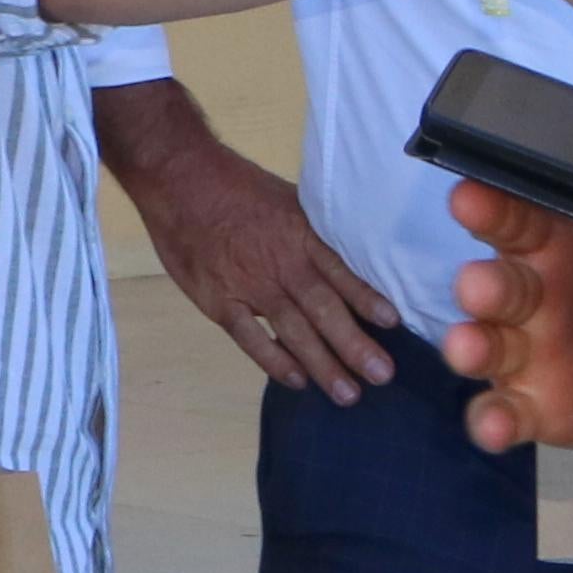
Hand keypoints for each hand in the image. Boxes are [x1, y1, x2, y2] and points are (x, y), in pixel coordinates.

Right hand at [131, 135, 394, 403]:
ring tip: (348, 394)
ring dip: (322, 363)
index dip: (366, 298)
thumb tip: (345, 257)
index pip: (340, 271)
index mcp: (300, 235)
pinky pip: (250, 337)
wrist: (179, 179)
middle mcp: (281, 263)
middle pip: (323, 309)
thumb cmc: (235, 186)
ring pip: (292, 330)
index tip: (393, 324)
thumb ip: (311, 233)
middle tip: (382, 375)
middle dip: (354, 345)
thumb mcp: (286, 199)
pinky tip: (296, 380)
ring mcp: (249, 285)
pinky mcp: (219, 300)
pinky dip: (274, 360)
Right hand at [436, 64, 572, 461]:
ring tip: (470, 348)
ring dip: (471, 344)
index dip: (490, 205)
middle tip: (478, 283)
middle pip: (493, 277)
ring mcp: (526, 346)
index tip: (472, 193)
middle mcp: (529, 290)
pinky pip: (505, 410)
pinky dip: (494, 418)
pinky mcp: (535, 400)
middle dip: (478, 279)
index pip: (513, 214)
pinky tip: (494, 424)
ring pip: (487, 342)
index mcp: (553, 239)